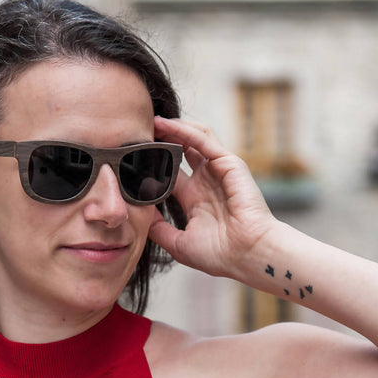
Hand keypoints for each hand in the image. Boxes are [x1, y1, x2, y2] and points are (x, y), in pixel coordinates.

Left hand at [148, 116, 277, 278]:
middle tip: (139, 133)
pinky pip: (204, 140)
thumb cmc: (220, 255)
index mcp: (196, 200)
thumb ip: (159, 230)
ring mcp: (219, 171)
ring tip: (151, 122)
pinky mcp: (229, 164)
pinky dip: (184, 130)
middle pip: (181, 153)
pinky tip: (165, 125)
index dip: (153, 165)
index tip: (130, 159)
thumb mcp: (179, 244)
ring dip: (173, 129)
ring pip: (194, 139)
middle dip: (162, 142)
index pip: (170, 175)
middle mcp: (207, 182)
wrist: (248, 255)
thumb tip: (138, 215)